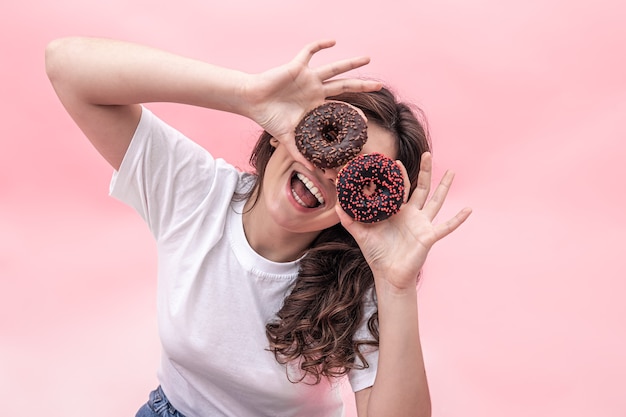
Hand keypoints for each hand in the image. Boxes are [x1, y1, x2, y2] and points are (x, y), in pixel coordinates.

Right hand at [241, 40, 381, 166]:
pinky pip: (310, 52)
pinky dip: (320, 45)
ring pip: (334, 68)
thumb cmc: (268, 118)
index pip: (340, 109)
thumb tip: (312, 170)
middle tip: (380, 86)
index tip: (366, 121)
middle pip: (345, 87)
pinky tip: (333, 42)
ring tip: (368, 59)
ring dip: (351, 64)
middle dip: (362, 87)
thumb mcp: (286, 138)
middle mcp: (315, 91)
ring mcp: (308, 78)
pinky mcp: (297, 67)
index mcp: (315, 107)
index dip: (353, 115)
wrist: (252, 101)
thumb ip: (299, 153)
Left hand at [336, 152, 471, 291]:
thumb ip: (349, 219)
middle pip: (421, 187)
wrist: (388, 275)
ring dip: (444, 187)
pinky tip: (469, 209)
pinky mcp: (429, 236)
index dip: (399, 175)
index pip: (400, 188)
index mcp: (397, 212)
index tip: (394, 161)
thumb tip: (336, 204)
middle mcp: (412, 215)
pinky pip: (446, 226)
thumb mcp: (361, 234)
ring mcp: (422, 224)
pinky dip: (458, 219)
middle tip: (428, 152)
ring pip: (436, 201)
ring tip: (452, 172)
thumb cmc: (377, 255)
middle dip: (425, 171)